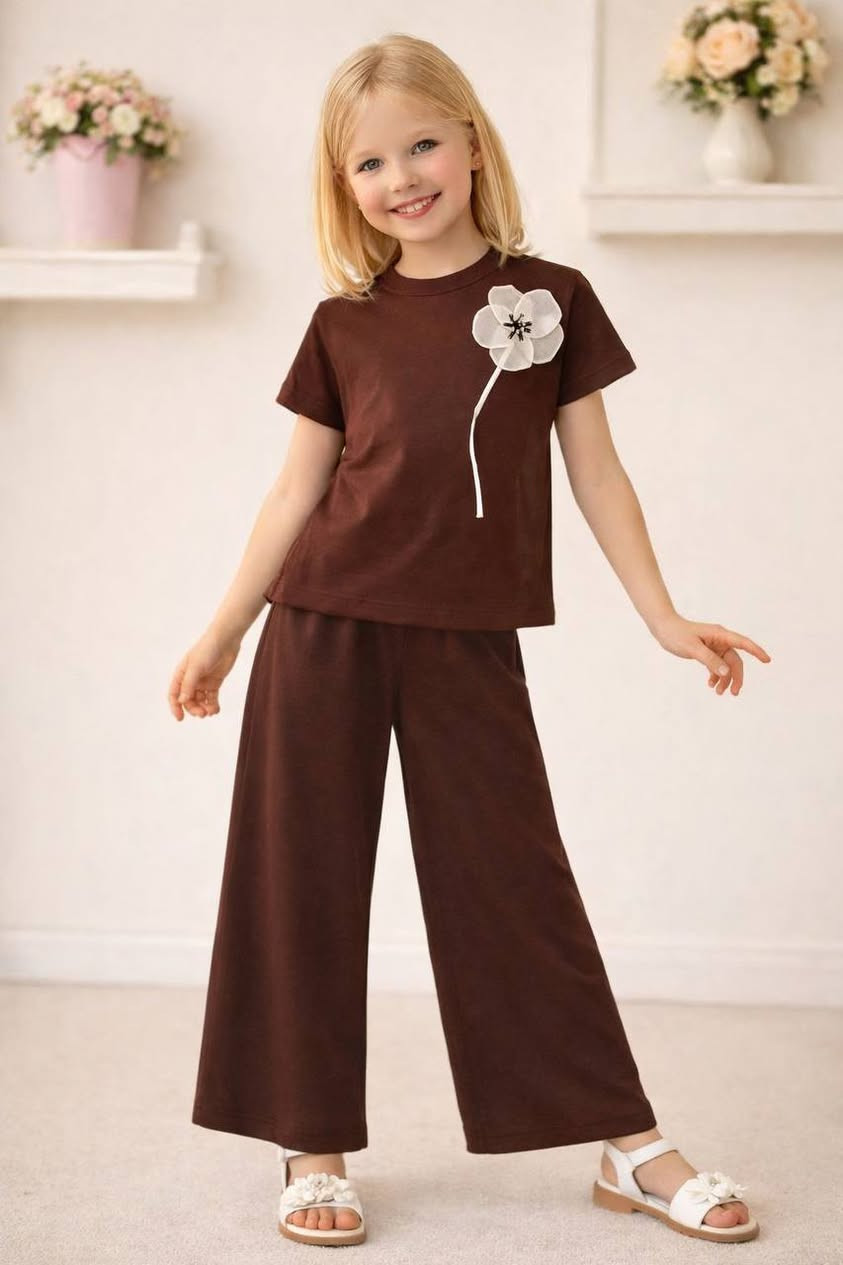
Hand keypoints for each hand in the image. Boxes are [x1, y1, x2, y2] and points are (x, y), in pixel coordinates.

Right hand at [167, 629, 240, 720]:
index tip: (180, 718)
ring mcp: (202, 682)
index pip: (174, 694)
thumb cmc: (207, 649)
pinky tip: (215, 710)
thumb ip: (189, 684)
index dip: (175, 707)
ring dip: (204, 708)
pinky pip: (211, 698)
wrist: (226, 640)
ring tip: (211, 712)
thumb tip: (182, 701)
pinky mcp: (214, 683)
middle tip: (202, 714)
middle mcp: (190, 680)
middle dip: (194, 709)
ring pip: (200, 701)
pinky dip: (213, 705)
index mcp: (181, 674)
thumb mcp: (196, 667)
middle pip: (188, 700)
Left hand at [650, 613, 770, 695]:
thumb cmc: (677, 634)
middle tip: (734, 693)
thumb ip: (709, 660)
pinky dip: (716, 676)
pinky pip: (717, 666)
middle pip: (735, 660)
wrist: (663, 628)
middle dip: (736, 677)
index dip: (756, 651)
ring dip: (725, 679)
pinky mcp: (707, 651)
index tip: (767, 660)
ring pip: (726, 665)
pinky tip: (711, 685)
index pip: (743, 643)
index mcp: (720, 635)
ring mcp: (714, 646)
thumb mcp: (692, 648)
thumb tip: (725, 673)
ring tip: (719, 693)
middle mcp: (720, 640)